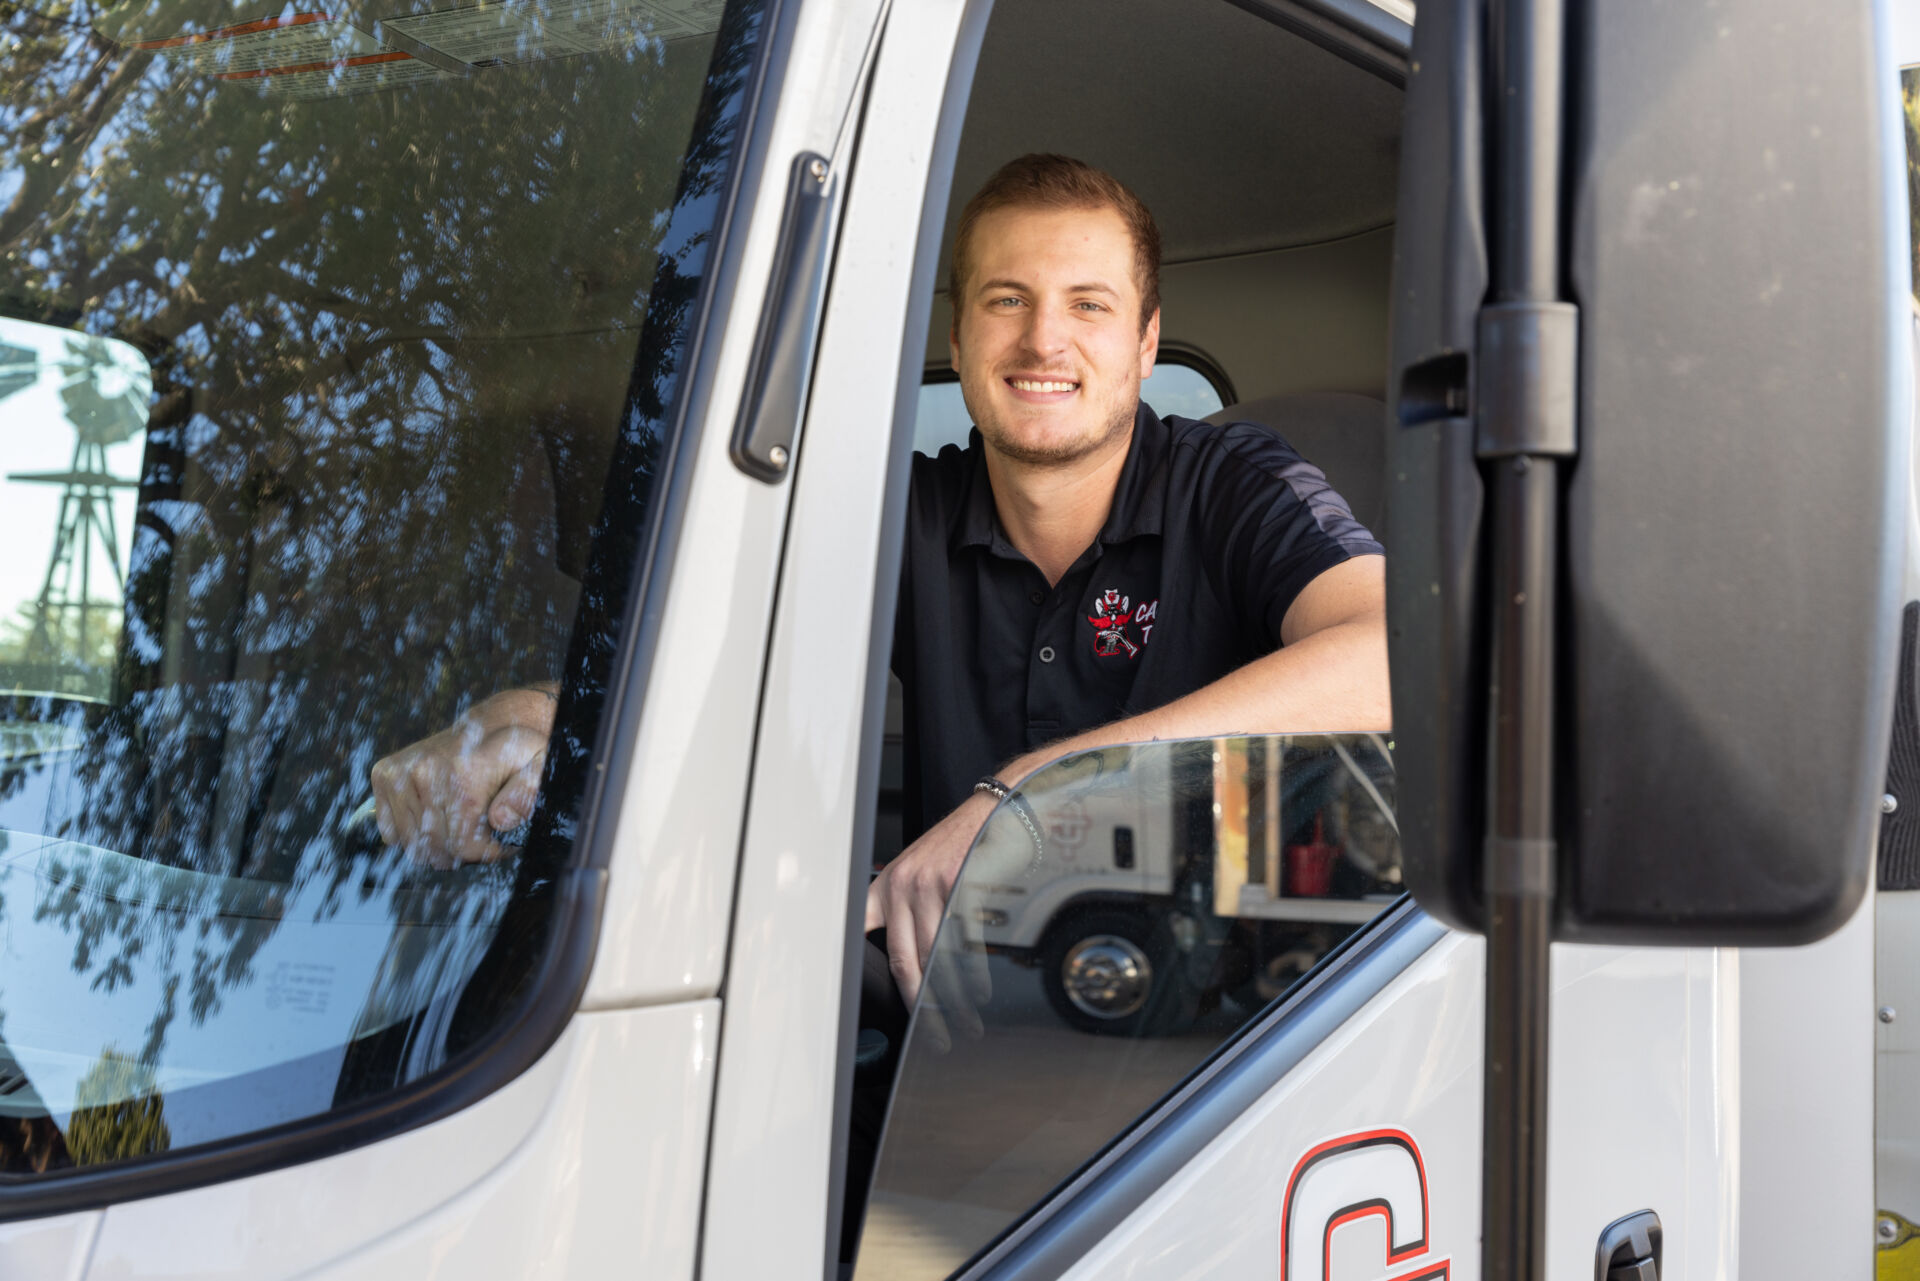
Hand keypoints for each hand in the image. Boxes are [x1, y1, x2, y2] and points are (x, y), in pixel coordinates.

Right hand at [371, 686, 555, 867]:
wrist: (488, 728)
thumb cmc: (515, 753)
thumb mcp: (538, 765)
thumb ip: (529, 791)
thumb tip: (500, 819)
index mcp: (462, 775)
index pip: (461, 846)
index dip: (484, 853)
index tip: (498, 843)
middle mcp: (425, 771)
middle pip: (436, 848)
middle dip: (461, 852)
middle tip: (480, 835)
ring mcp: (400, 772)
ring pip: (413, 844)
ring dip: (437, 845)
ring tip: (460, 825)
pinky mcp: (384, 774)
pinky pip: (391, 832)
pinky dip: (412, 834)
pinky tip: (435, 817)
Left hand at [865, 790, 996, 1007]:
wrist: (989, 813)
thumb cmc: (954, 848)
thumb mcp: (915, 872)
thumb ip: (903, 911)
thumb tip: (910, 965)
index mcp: (884, 888)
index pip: (863, 935)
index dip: (865, 970)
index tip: (872, 1005)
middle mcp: (901, 887)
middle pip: (905, 961)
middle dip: (922, 1007)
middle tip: (935, 1036)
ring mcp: (930, 885)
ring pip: (936, 957)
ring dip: (953, 999)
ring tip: (965, 1023)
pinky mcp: (960, 884)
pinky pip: (964, 940)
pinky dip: (973, 973)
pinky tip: (979, 992)